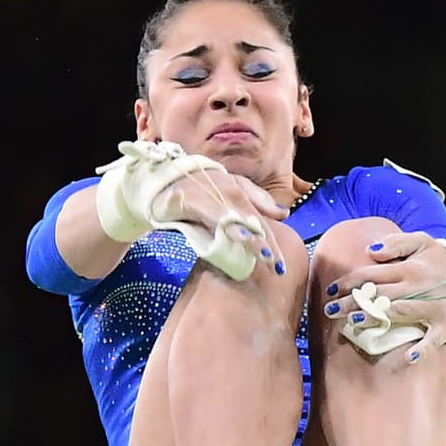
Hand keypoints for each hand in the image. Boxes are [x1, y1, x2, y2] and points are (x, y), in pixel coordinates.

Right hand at [152, 169, 289, 273]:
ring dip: (244, 233)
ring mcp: (206, 192)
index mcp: (238, 190)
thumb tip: (285, 213)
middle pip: (248, 217)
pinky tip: (226, 234)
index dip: (271, 241)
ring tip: (258, 251)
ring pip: (229, 215)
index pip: (259, 218)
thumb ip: (257, 201)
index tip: (280, 265)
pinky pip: (203, 211)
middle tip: (274, 264)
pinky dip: (216, 221)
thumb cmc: (199, 190)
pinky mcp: (186, 197)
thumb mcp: (230, 191)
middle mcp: (225, 188)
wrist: (160, 181)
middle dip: (262, 241)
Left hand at [322, 232, 445, 362]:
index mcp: (411, 268)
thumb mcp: (424, 243)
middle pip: (380, 295)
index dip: (349, 282)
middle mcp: (419, 287)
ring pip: (399, 313)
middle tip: (329, 311)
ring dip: (376, 318)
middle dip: (353, 302)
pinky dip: (421, 349)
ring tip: (353, 324)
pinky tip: (406, 357)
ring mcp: (433, 308)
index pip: (373, 274)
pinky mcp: (445, 327)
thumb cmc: (444, 263)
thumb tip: (371, 250)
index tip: (330, 291)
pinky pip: (432, 340)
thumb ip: (397, 243)